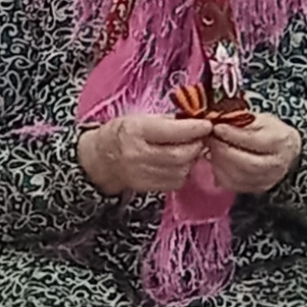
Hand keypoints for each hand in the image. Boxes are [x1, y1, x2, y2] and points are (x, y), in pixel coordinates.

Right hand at [78, 114, 212, 194]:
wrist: (99, 159)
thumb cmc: (120, 134)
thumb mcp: (138, 119)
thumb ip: (166, 121)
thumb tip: (194, 121)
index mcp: (135, 132)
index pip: (171, 131)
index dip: (194, 128)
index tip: (206, 124)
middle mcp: (138, 155)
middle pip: (180, 154)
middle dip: (196, 145)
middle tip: (200, 138)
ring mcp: (143, 174)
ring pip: (181, 170)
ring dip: (191, 159)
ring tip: (188, 149)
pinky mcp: (148, 188)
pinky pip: (176, 182)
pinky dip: (183, 172)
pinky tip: (178, 163)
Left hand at [207, 113, 301, 193]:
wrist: (283, 149)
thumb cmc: (267, 130)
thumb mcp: (257, 118)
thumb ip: (239, 120)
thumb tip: (216, 121)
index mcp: (280, 141)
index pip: (254, 140)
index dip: (232, 134)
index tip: (216, 127)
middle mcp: (276, 164)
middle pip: (247, 164)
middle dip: (222, 151)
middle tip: (209, 139)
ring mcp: (268, 179)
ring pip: (238, 177)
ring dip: (218, 162)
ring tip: (211, 149)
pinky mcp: (257, 188)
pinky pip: (233, 185)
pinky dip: (219, 173)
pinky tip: (215, 161)